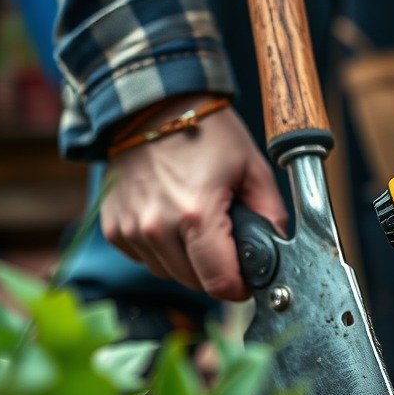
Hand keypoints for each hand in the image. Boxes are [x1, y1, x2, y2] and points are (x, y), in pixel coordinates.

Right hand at [102, 95, 287, 300]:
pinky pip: (146, 259)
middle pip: (196, 284)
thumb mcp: (253, 168)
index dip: (240, 287)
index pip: (220, 284)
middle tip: (226, 239)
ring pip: (170, 274)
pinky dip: (163, 250)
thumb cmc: (207, 133)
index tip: (248, 277)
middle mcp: (157, 227)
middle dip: (217, 270)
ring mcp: (131, 229)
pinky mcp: (113, 229)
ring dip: (188, 261)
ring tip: (198, 222)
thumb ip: (271, 215)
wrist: (152, 107)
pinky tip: (172, 219)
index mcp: (197, 215)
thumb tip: (279, 250)